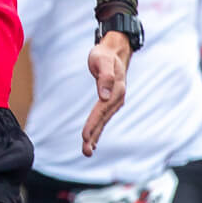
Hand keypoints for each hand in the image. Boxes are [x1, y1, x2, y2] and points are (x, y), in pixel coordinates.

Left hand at [81, 32, 131, 156]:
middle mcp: (117, 98)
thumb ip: (105, 76)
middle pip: (103, 120)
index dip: (93, 123)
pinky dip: (98, 129)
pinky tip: (92, 140)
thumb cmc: (105, 54)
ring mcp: (115, 100)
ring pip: (103, 121)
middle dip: (94, 136)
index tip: (84, 136)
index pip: (101, 110)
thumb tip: (104, 95)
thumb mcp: (102, 60)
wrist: (114, 50)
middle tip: (85, 151)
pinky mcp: (110, 101)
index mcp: (116, 89)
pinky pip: (103, 118)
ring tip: (87, 151)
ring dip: (95, 136)